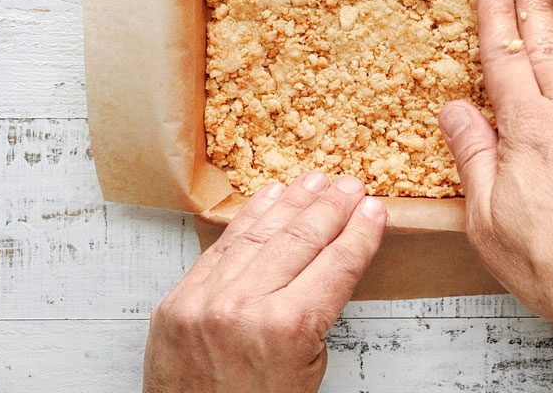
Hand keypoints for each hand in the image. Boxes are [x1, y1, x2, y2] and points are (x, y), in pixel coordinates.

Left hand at [143, 172, 385, 392]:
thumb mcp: (307, 370)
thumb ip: (315, 312)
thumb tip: (331, 256)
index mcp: (286, 329)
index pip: (336, 265)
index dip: (360, 234)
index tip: (375, 212)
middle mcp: (244, 306)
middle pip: (300, 240)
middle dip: (331, 209)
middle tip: (352, 186)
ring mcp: (204, 299)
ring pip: (259, 234)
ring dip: (293, 202)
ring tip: (316, 181)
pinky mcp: (177, 300)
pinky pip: (220, 248)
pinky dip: (248, 218)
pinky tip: (270, 197)